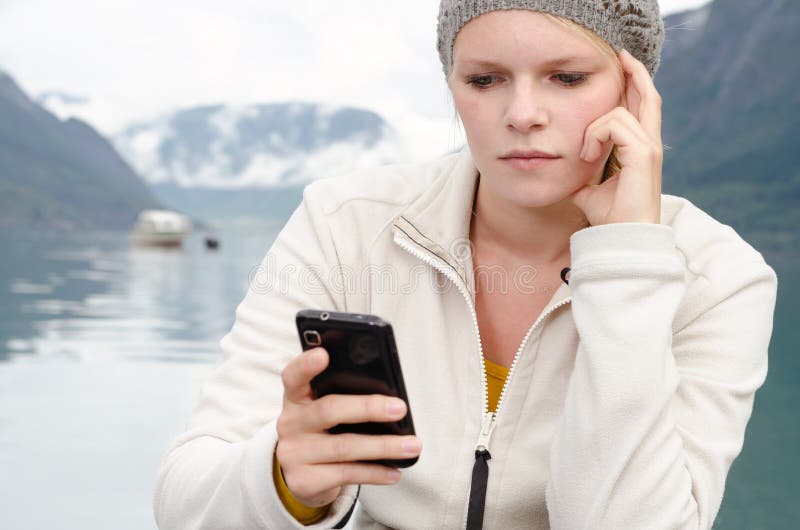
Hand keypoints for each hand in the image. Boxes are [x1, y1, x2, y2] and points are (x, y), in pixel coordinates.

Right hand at [275, 347, 421, 506]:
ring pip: (344, 447)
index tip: (324, 354)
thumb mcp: (324, 412)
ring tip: (412, 445)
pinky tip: (394, 471)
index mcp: (296, 397)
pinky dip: (375, 473)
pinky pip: (346, 474)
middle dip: (368, 408)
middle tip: (400, 408)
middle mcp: (290, 423)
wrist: (303, 477)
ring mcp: (294, 454)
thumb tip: (390, 396)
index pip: (294, 375)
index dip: (306, 365)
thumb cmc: (324, 433)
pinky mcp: (304, 481)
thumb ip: (343, 397)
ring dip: (383, 446)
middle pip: (329, 410)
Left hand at [569, 49, 662, 225]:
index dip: (634, 86)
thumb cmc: (609, 218)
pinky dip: (595, 136)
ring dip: (592, 128)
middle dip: (635, 73)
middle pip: (649, 97)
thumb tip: (567, 176)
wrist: (621, 237)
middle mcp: (649, 144)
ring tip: (584, 153)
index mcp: (640, 149)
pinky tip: (586, 155)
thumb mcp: (588, 191)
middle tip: (621, 56)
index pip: (641, 108)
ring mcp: (649, 147)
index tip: (620, 70)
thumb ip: (582, 177)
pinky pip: (615, 125)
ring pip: (619, 111)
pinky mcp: (644, 154)